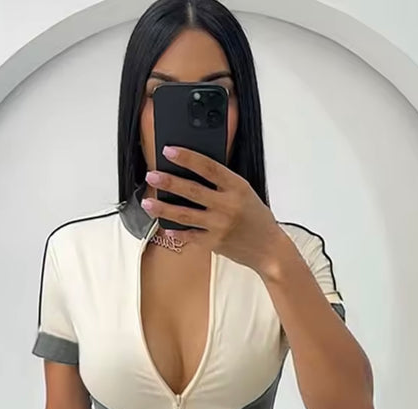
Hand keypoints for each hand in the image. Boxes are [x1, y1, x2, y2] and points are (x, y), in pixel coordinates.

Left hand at [142, 146, 282, 271]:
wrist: (269, 249)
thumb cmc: (256, 218)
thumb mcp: (245, 193)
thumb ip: (223, 183)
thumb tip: (194, 170)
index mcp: (237, 187)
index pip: (209, 167)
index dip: (187, 157)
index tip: (169, 150)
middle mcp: (227, 206)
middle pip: (192, 191)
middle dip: (168, 182)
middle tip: (151, 175)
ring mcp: (219, 226)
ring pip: (184, 215)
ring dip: (163, 208)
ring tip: (147, 202)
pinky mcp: (214, 243)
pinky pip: (190, 236)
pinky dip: (176, 232)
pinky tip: (165, 227)